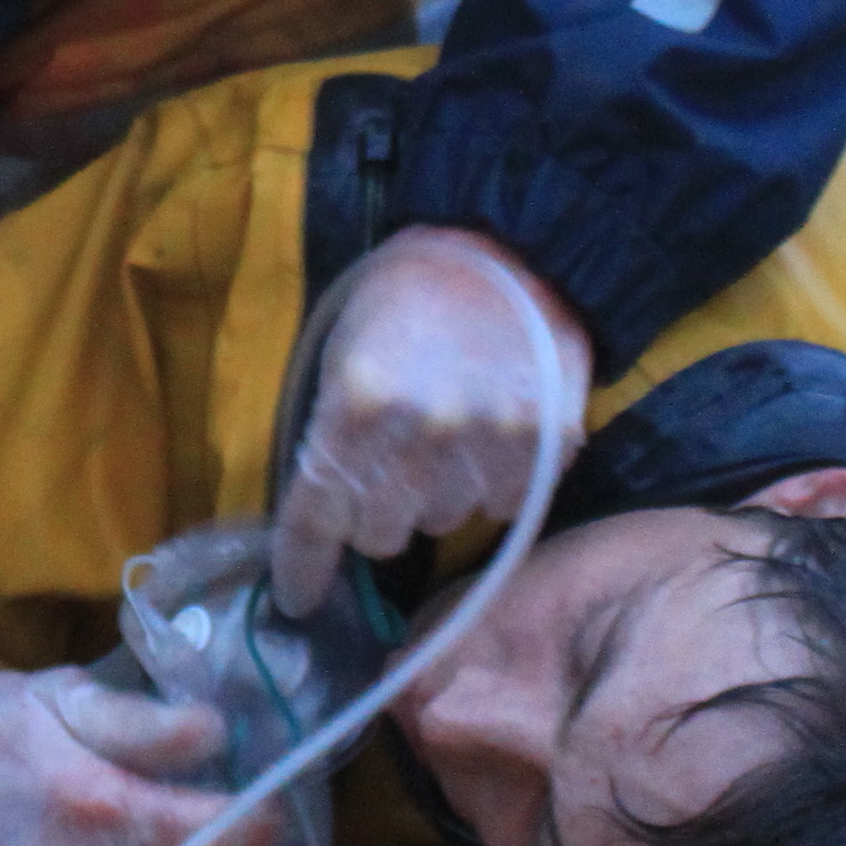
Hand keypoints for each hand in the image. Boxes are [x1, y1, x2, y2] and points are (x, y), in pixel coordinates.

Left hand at [268, 226, 594, 612]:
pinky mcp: (546, 445)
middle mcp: (422, 431)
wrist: (508, 246)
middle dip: (373, 514)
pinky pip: (503, 507)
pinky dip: (489, 485)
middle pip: (379, 533)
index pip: (316, 516)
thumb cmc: (406, 295)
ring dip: (433, 497)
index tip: (299, 598)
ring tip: (443, 439)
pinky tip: (487, 437)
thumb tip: (324, 521)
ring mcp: (490, 441)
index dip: (302, 566)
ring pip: (442, 523)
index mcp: (355, 402)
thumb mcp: (342, 350)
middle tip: (385, 471)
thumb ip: (330, 435)